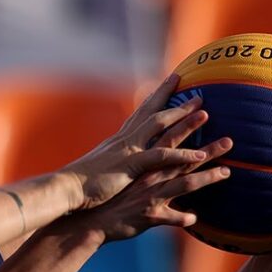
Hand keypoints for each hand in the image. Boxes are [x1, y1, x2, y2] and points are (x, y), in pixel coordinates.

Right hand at [62, 74, 212, 209]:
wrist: (65, 189)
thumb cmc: (79, 183)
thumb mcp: (99, 166)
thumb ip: (113, 160)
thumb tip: (118, 159)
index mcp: (119, 140)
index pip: (141, 113)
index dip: (157, 97)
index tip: (171, 82)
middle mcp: (125, 141)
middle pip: (154, 114)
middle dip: (177, 102)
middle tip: (199, 93)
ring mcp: (128, 151)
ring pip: (161, 130)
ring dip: (184, 122)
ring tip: (206, 114)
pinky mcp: (130, 166)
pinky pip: (160, 157)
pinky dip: (181, 155)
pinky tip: (199, 156)